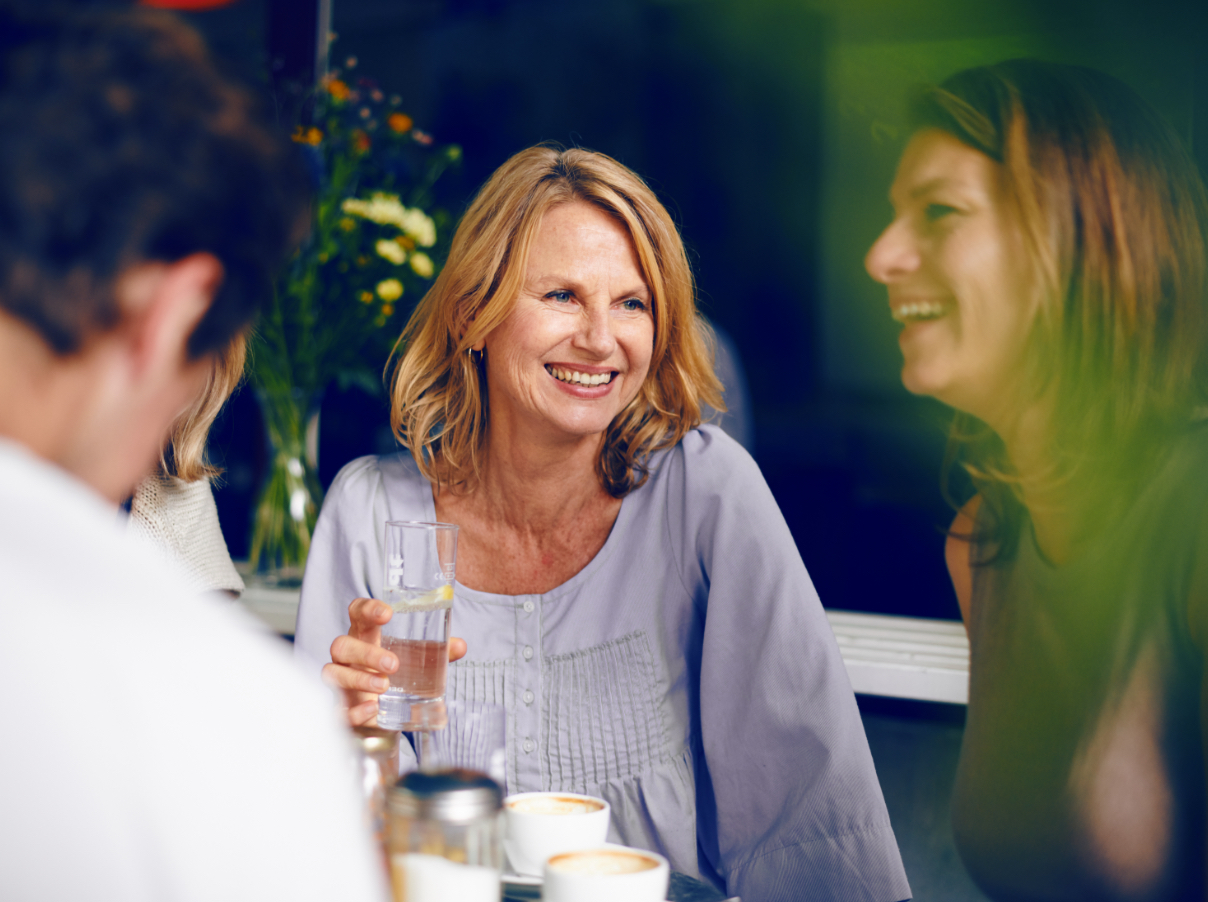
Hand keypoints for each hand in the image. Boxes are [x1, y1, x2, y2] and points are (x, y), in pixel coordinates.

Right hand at [322, 597, 466, 727]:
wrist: (382, 715)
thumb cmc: (397, 676)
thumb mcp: (417, 661)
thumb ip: (437, 652)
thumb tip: (460, 646)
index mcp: (365, 636)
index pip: (357, 613)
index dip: (367, 609)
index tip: (387, 613)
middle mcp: (347, 657)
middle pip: (342, 645)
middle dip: (366, 653)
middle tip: (393, 664)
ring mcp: (340, 682)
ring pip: (334, 673)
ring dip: (359, 679)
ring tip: (384, 686)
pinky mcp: (340, 709)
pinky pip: (337, 709)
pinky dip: (354, 710)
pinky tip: (373, 709)